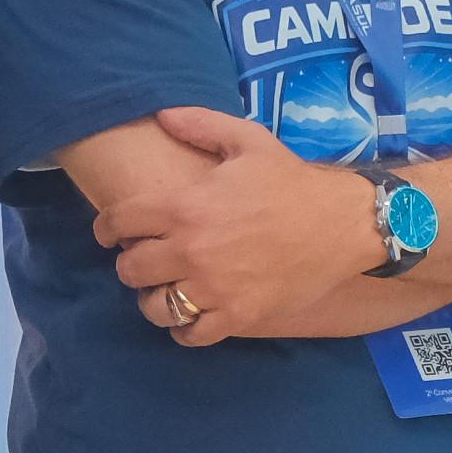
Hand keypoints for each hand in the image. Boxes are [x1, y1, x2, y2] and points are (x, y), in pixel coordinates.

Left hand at [101, 107, 367, 341]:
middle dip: (131, 263)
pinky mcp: (238, 315)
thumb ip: (200, 125)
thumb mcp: (248, 141)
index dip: (107, 228)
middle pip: (130, 269)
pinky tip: (190, 318)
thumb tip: (162, 117)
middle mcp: (191, 250)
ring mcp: (214, 287)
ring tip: (164, 291)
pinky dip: (184, 330)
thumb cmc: (294, 182)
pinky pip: (191, 335)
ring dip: (153, 299)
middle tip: (145, 260)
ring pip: (155, 307)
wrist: (344, 224)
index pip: (118, 222)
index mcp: (185, 206)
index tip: (112, 233)